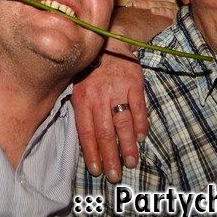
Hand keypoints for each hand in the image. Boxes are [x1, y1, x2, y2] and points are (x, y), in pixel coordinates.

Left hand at [72, 2, 176, 182]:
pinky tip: (141, 138)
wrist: (107, 41)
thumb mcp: (76, 86)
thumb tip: (84, 140)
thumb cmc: (88, 69)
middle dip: (110, 157)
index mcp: (82, 99)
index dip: (92, 154)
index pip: (87, 133)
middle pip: (105, 133)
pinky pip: (138, 108)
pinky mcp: (135, 83)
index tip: (97, 171)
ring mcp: (118, 90)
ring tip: (131, 163)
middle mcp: (99, 96)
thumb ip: (80, 110)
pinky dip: (141, 125)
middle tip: (115, 176)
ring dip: (128, 146)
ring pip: (123, 124)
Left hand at [124, 0, 179, 21]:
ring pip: (162, 4)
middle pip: (156, 0)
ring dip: (148, 4)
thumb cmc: (180, 22)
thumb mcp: (168, 15)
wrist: (195, 31)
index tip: (128, 4)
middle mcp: (175, 2)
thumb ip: (157, 10)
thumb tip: (140, 12)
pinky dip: (162, 11)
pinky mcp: (182, 17)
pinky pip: (171, 13)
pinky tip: (153, 11)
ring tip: (136, 5)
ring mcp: (179, 9)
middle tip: (130, 3)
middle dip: (142, 1)